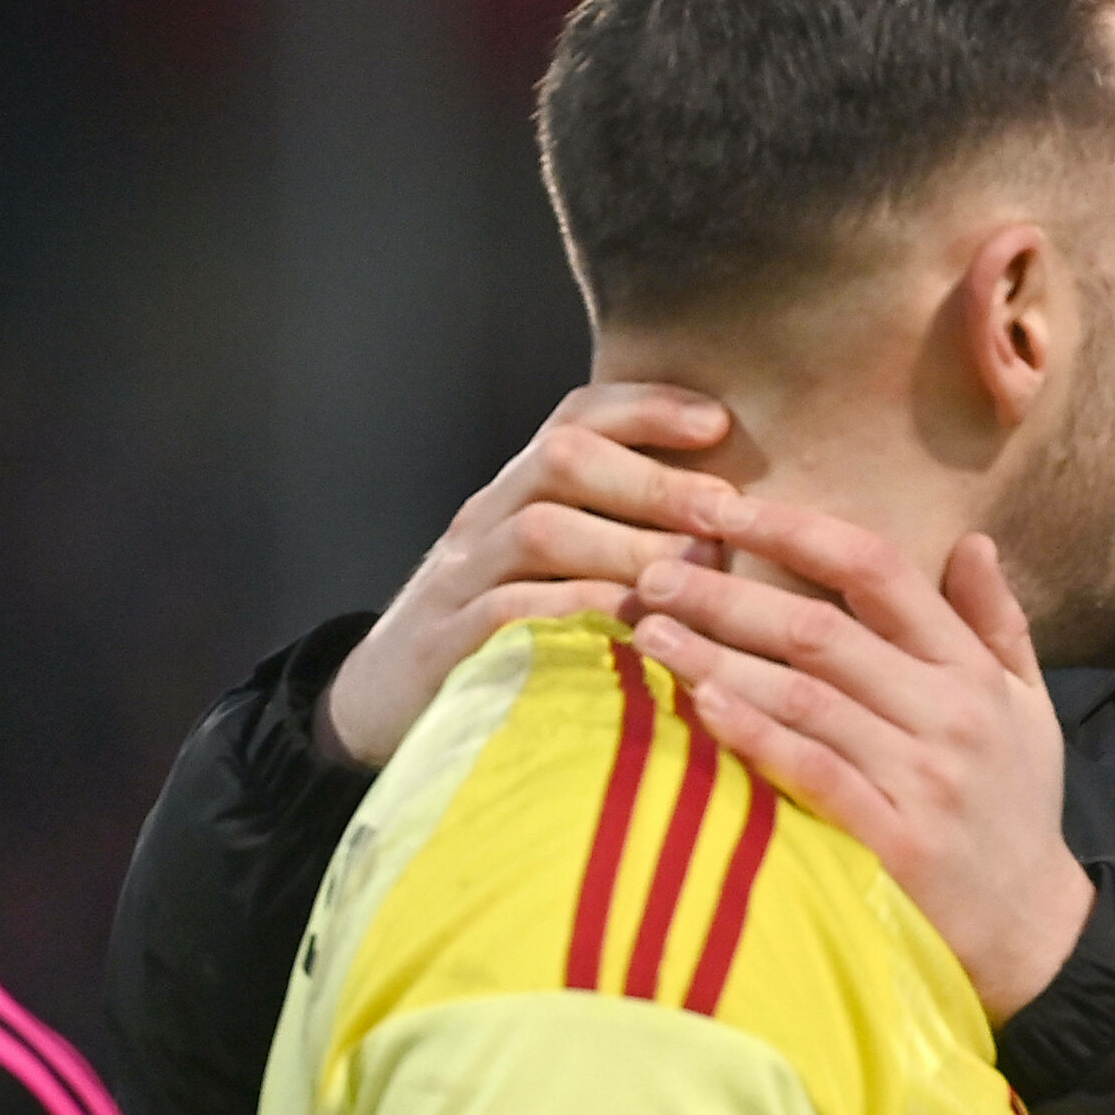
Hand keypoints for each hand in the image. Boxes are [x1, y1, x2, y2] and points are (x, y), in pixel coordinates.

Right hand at [323, 384, 739, 765]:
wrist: (379, 706)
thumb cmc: (504, 639)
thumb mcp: (556, 575)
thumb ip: (623, 538)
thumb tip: (735, 526)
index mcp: (519, 493)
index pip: (577, 418)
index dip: (646, 408)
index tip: (719, 422)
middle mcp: (486, 521)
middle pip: (562, 460)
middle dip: (652, 480)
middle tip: (725, 511)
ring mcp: (458, 580)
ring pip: (539, 532)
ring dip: (627, 547)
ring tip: (696, 574)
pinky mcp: (444, 647)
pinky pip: (508, 614)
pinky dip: (576, 617)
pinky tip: (635, 632)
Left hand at [629, 504, 1092, 1023]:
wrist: (1035, 929)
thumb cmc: (1019, 808)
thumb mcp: (1029, 706)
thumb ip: (998, 621)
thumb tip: (972, 539)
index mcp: (971, 669)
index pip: (880, 571)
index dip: (797, 530)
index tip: (725, 509)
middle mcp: (948, 712)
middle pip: (822, 630)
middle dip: (729, 594)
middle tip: (654, 572)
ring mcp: (920, 777)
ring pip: (804, 696)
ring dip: (719, 657)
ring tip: (650, 632)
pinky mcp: (893, 841)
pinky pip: (811, 772)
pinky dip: (755, 734)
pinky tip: (700, 706)